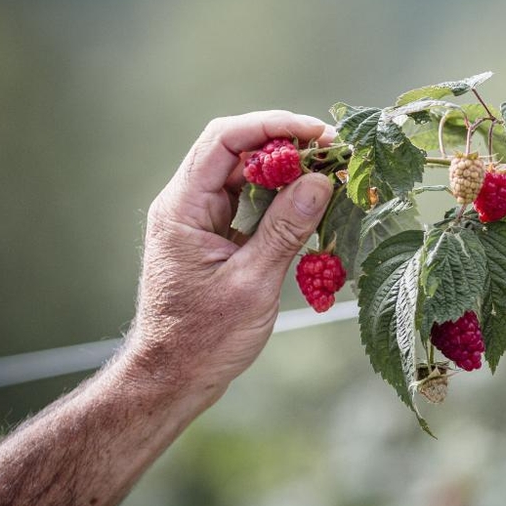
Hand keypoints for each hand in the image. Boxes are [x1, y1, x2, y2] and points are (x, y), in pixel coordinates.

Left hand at [125, 111, 334, 406]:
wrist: (172, 378)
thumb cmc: (204, 339)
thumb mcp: (252, 283)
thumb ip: (286, 228)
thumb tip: (320, 181)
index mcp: (183, 208)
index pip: (224, 139)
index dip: (272, 126)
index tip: (318, 134)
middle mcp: (185, 206)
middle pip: (235, 152)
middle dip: (285, 146)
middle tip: (333, 155)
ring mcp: (198, 223)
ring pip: (244, 177)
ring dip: (286, 173)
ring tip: (329, 177)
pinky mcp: (213, 240)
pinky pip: (248, 205)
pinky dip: (280, 201)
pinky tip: (310, 208)